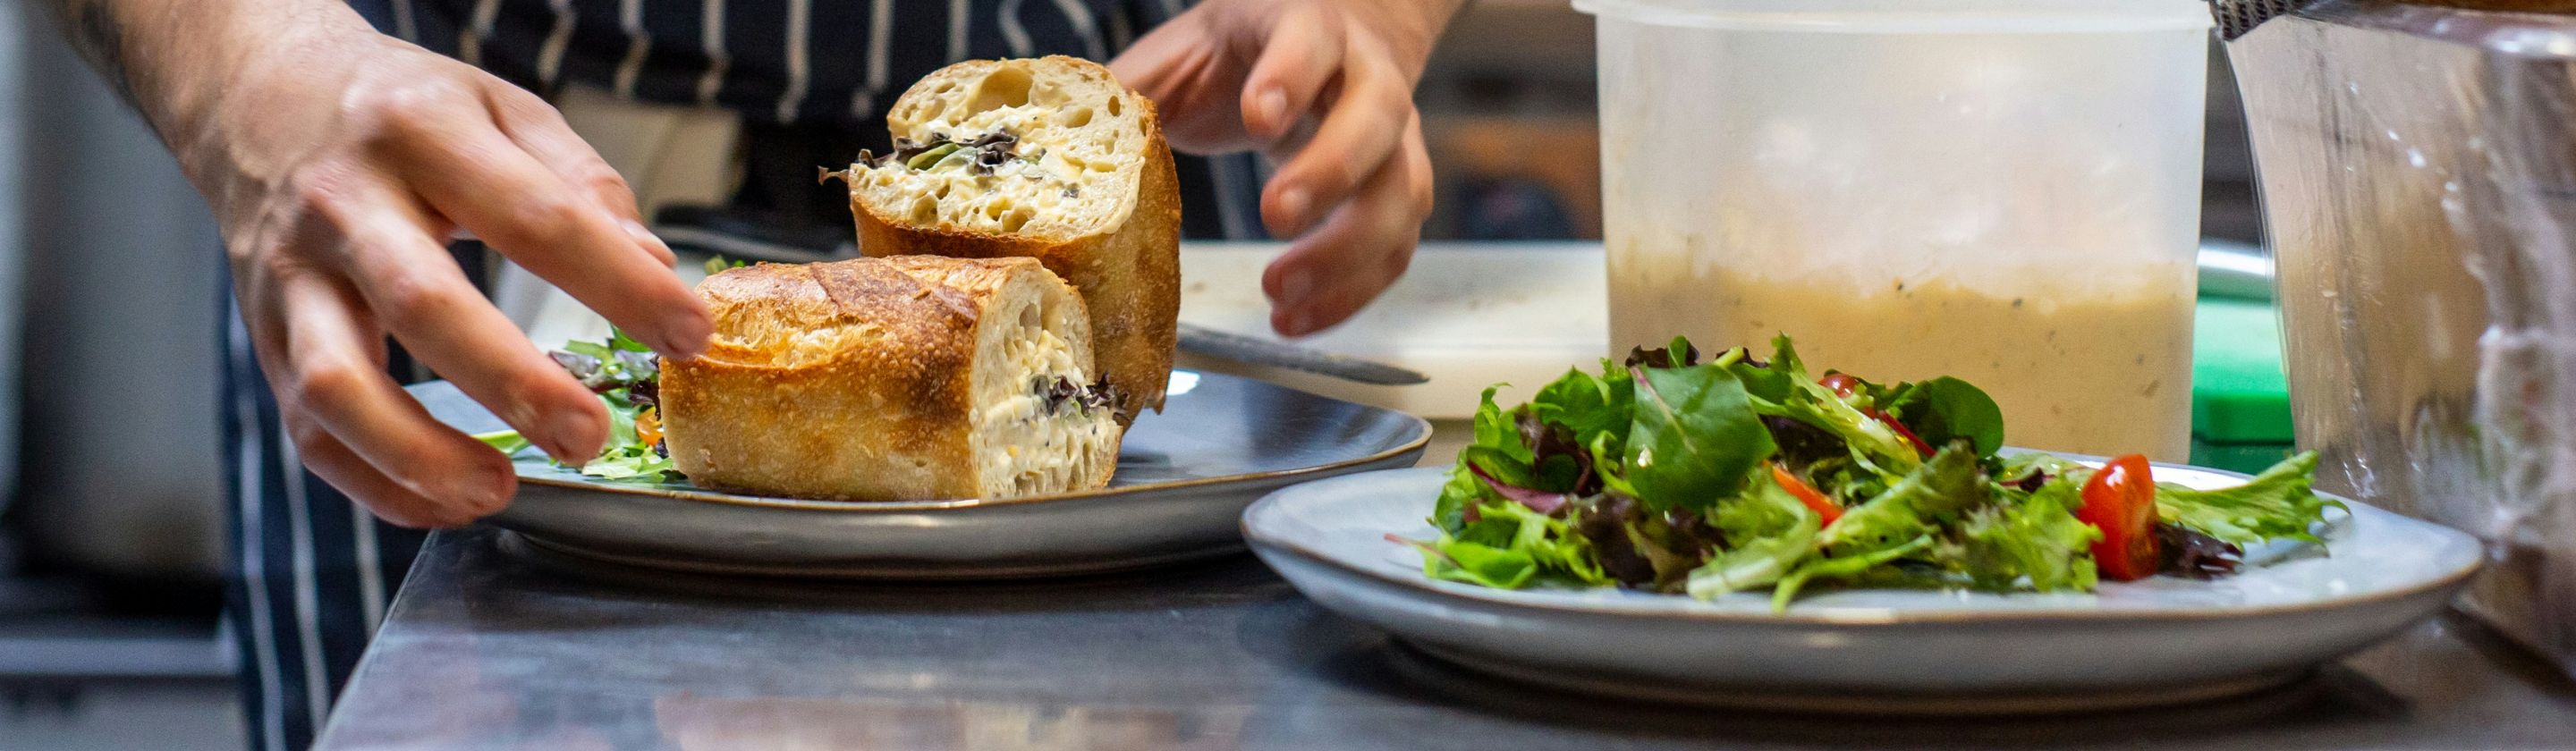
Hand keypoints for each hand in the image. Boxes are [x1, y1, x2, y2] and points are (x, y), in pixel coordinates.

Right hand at [169, 9, 707, 526]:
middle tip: (589, 435)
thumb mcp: (502, 107)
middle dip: (512, 382)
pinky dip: (375, 483)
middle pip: (423, 305)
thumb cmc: (400, 109)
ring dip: (417, 454)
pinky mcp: (266, 337)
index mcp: (422, 132)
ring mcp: (293, 277)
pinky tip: (447, 500)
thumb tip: (654, 267)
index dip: (618, 283)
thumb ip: (582, 183)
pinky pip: (309, 429)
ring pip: (335, 384)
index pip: (534, 216)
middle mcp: (345, 204)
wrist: (256, 95)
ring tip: (497, 490)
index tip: (689, 334)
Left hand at [1113, 0, 1460, 335]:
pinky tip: (1296, 319)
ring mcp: (1394, 139)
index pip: (1311, 43)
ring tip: (1279, 294)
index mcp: (1307, 28)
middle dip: (1329, 172)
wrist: (1328, 43)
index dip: (1290, 78)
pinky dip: (1351, 292)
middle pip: (1376, 119)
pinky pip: (1394, 248)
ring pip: (1401, 192)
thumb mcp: (1181, 56)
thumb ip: (1127, 95)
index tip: (1256, 118)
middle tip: (1276, 216)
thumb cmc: (1242, 55)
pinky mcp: (1398, 192)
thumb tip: (1041, 144)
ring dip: (1346, 252)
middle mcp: (1366, 78)